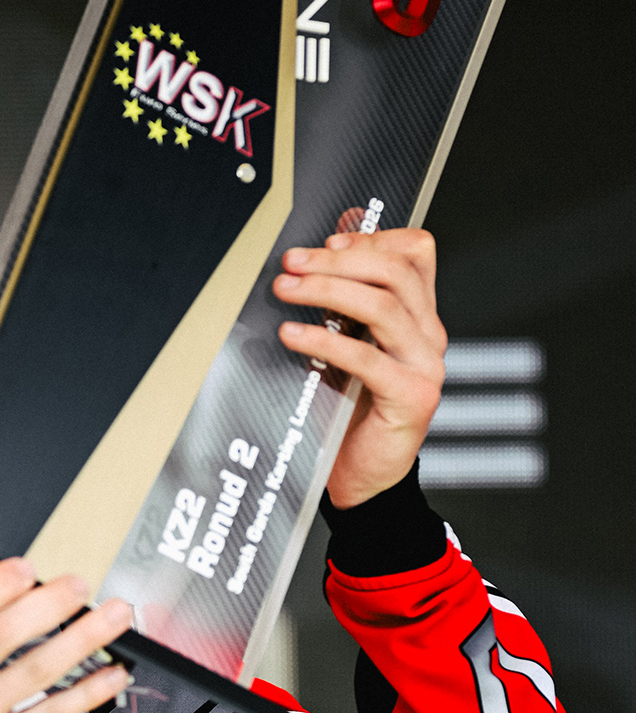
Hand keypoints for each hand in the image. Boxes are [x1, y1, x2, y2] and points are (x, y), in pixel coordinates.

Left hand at [272, 227, 446, 507]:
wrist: (361, 475)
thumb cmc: (348, 407)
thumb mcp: (344, 342)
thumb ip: (340, 301)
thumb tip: (319, 249)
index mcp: (417, 315)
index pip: (416, 253)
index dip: (373, 237)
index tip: (326, 240)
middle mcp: (428, 336)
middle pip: (396, 273)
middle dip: (338, 260)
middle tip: (291, 263)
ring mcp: (425, 366)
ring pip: (385, 307)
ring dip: (328, 290)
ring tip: (285, 290)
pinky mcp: (412, 398)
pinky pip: (366, 358)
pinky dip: (324, 341)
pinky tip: (292, 335)